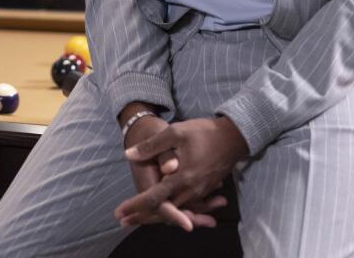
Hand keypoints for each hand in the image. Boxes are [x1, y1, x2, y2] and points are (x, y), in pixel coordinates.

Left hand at [115, 116, 245, 227]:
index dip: (135, 205)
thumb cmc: (204, 132)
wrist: (235, 137)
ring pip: (176, 209)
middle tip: (123, 220)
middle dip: (143, 215)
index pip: (154, 198)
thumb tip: (129, 154)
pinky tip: (167, 209)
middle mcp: (191, 190)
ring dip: (158, 214)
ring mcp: (200, 191)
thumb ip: (152, 146)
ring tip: (139, 217)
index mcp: (182, 178)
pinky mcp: (205, 189)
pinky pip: (188, 205)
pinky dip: (175, 209)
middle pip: (164, 209)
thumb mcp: (176, 133)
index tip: (119, 212)